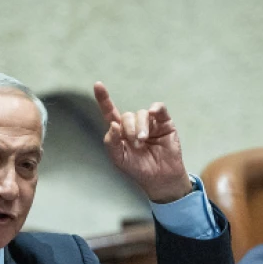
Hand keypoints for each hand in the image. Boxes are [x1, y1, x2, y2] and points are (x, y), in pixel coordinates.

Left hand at [93, 82, 192, 202]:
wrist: (160, 178)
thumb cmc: (138, 169)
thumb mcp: (119, 159)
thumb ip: (111, 143)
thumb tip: (113, 124)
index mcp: (120, 131)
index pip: (110, 112)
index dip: (104, 99)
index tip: (98, 85)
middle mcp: (134, 124)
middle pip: (128, 116)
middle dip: (129, 129)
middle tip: (136, 145)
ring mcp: (150, 122)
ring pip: (142, 114)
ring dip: (141, 127)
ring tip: (143, 141)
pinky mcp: (165, 122)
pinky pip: (159, 108)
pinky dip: (156, 109)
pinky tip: (154, 114)